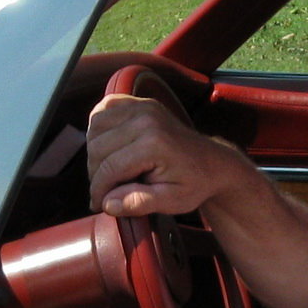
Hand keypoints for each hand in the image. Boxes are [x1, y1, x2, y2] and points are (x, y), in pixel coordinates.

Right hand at [87, 93, 245, 219]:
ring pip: (95, 128)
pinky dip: (98, 127)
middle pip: (97, 148)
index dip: (99, 191)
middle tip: (105, 191)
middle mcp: (145, 119)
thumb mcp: (172, 201)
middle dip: (95, 174)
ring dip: (95, 152)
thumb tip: (108, 204)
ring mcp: (142, 107)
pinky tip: (107, 145)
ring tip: (107, 170)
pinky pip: (104, 109)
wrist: (213, 163)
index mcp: (154, 143)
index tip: (99, 205)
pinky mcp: (140, 102)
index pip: (109, 168)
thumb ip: (139, 202)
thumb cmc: (194, 183)